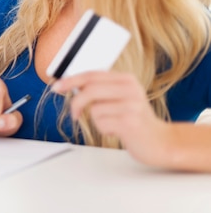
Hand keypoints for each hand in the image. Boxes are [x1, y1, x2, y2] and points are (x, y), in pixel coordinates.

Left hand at [51, 71, 168, 164]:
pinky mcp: (131, 122)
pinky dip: (105, 130)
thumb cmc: (134, 120)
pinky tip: (119, 132)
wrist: (160, 142)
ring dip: (97, 120)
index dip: (71, 80)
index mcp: (126, 79)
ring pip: (94, 109)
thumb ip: (100, 90)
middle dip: (76, 103)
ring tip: (113, 124)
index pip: (92, 75)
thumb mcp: (120, 98)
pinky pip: (102, 123)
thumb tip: (70, 84)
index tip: (57, 86)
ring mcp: (132, 105)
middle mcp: (131, 88)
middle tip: (74, 114)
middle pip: (90, 90)